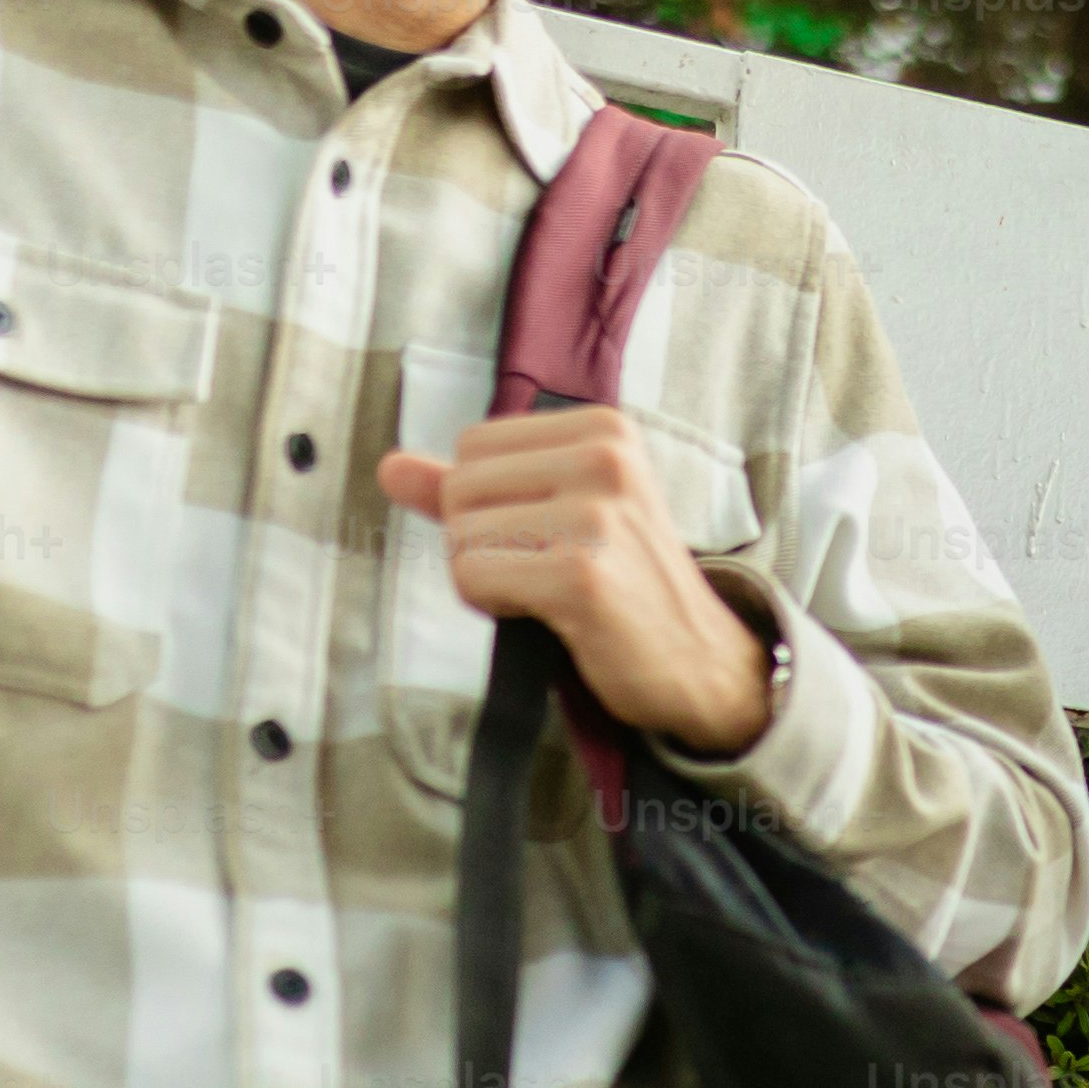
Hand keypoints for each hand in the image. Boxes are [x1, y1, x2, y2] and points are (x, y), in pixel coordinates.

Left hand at [378, 409, 776, 751]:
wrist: (699, 659)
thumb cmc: (624, 582)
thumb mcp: (559, 512)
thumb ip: (476, 485)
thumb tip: (389, 466)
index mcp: (604, 428)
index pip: (474, 444)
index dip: (490, 501)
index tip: (552, 532)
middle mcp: (605, 459)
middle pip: (460, 488)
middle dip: (482, 541)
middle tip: (550, 568)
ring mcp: (596, 515)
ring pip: (460, 536)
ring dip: (489, 578)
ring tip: (553, 592)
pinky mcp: (580, 574)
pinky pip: (471, 577)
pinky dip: (497, 605)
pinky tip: (551, 614)